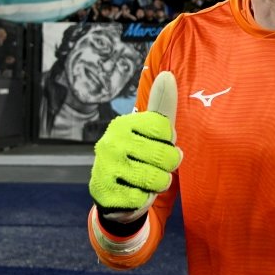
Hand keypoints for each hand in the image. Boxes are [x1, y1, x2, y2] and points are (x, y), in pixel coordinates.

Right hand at [89, 71, 180, 222]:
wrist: (113, 193)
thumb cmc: (139, 155)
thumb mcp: (150, 130)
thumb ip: (162, 104)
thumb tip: (167, 75)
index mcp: (124, 124)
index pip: (167, 130)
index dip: (170, 142)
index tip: (158, 144)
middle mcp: (111, 142)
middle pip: (165, 156)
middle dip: (168, 166)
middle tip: (158, 166)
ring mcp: (105, 168)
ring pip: (156, 180)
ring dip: (158, 184)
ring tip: (147, 180)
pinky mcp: (104, 193)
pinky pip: (143, 199)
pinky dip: (144, 199)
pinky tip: (133, 193)